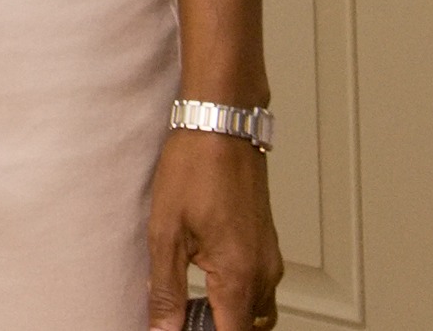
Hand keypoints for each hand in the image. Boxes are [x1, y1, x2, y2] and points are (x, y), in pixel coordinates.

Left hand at [146, 128, 282, 329]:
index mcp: (240, 276)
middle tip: (184, 319)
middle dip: (221, 328)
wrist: (222, 123)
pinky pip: (261, 285)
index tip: (182, 330)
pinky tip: (209, 281)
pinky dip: (239, 295)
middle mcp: (263, 271)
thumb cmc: (196, 168)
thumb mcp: (167, 235)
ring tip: (194, 305)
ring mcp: (269, 256)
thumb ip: (165, 292)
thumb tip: (163, 328)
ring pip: (259, 309)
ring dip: (232, 315)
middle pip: (250, 329)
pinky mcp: (267, 242)